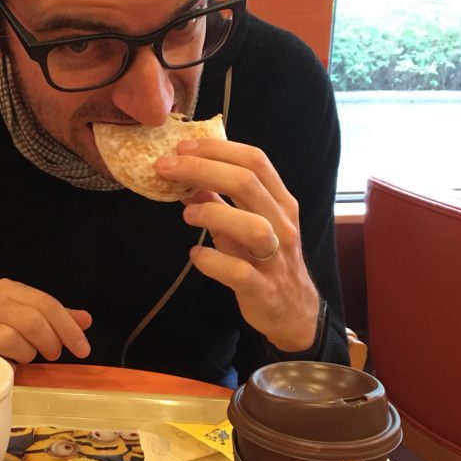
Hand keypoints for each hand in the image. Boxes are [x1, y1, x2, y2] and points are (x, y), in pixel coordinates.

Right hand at [0, 278, 91, 362]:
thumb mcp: (27, 321)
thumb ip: (55, 319)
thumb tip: (85, 320)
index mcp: (8, 289)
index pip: (46, 303)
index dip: (69, 327)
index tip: (83, 349)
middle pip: (33, 320)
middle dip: (51, 342)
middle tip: (54, 355)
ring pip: (13, 338)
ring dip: (28, 354)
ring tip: (25, 357)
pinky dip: (8, 364)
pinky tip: (10, 365)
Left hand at [154, 139, 319, 351]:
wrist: (294, 312)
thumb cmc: (267, 261)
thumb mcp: (247, 225)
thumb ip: (221, 203)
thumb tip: (186, 180)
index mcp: (281, 202)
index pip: (255, 161)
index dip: (217, 149)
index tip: (182, 147)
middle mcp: (282, 224)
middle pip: (247, 183)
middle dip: (202, 169)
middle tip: (166, 167)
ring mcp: (275, 258)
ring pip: (252, 226)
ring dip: (213, 214)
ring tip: (186, 213)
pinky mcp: (263, 290)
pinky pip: (238, 272)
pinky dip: (212, 261)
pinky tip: (196, 254)